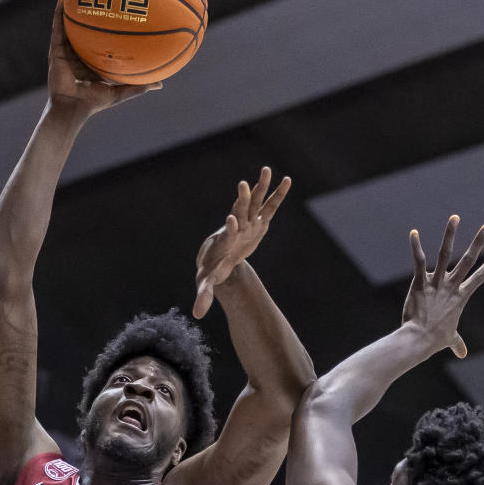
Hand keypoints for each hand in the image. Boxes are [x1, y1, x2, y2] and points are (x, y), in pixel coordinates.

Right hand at [47, 0, 160, 117]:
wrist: (73, 107)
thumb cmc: (94, 103)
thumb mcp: (120, 92)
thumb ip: (137, 87)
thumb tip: (160, 84)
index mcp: (93, 64)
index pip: (101, 44)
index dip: (107, 31)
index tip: (117, 16)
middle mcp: (80, 56)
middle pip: (85, 32)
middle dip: (90, 16)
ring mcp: (67, 52)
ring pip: (70, 27)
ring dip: (72, 10)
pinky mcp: (56, 51)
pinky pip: (57, 29)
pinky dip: (59, 14)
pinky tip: (62, 0)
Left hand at [193, 168, 291, 317]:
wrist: (215, 257)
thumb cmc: (210, 270)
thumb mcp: (207, 283)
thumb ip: (203, 296)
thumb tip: (196, 315)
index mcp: (225, 242)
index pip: (227, 234)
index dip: (229, 228)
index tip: (231, 220)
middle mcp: (236, 227)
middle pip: (239, 211)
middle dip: (242, 199)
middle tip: (243, 184)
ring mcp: (247, 222)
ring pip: (255, 202)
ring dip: (261, 187)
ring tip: (267, 169)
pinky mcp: (257, 222)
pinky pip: (269, 206)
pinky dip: (278, 195)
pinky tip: (287, 180)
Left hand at [401, 216, 483, 357]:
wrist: (419, 340)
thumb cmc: (434, 340)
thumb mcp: (449, 339)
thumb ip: (457, 343)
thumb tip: (462, 354)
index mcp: (460, 297)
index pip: (478, 279)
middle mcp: (451, 286)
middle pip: (467, 261)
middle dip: (478, 243)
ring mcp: (436, 283)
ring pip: (445, 254)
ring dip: (450, 235)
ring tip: (455, 217)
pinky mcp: (420, 282)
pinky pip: (419, 260)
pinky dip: (416, 246)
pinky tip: (414, 232)